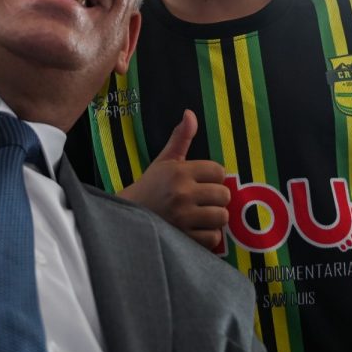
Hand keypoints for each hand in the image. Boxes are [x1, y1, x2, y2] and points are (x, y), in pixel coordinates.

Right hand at [118, 111, 229, 249]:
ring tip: (201, 214)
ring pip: (221, 216)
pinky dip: (209, 235)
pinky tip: (197, 228)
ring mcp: (183, 218)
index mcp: (179, 172)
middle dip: (216, 198)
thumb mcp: (164, 161)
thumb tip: (190, 113)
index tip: (202, 182)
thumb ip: (180, 138)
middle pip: (223, 195)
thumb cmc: (151, 187)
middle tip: (203, 200)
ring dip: (214, 217)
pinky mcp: (184, 238)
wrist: (127, 217)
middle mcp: (182, 194)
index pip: (218, 171)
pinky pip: (213, 237)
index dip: (213, 177)